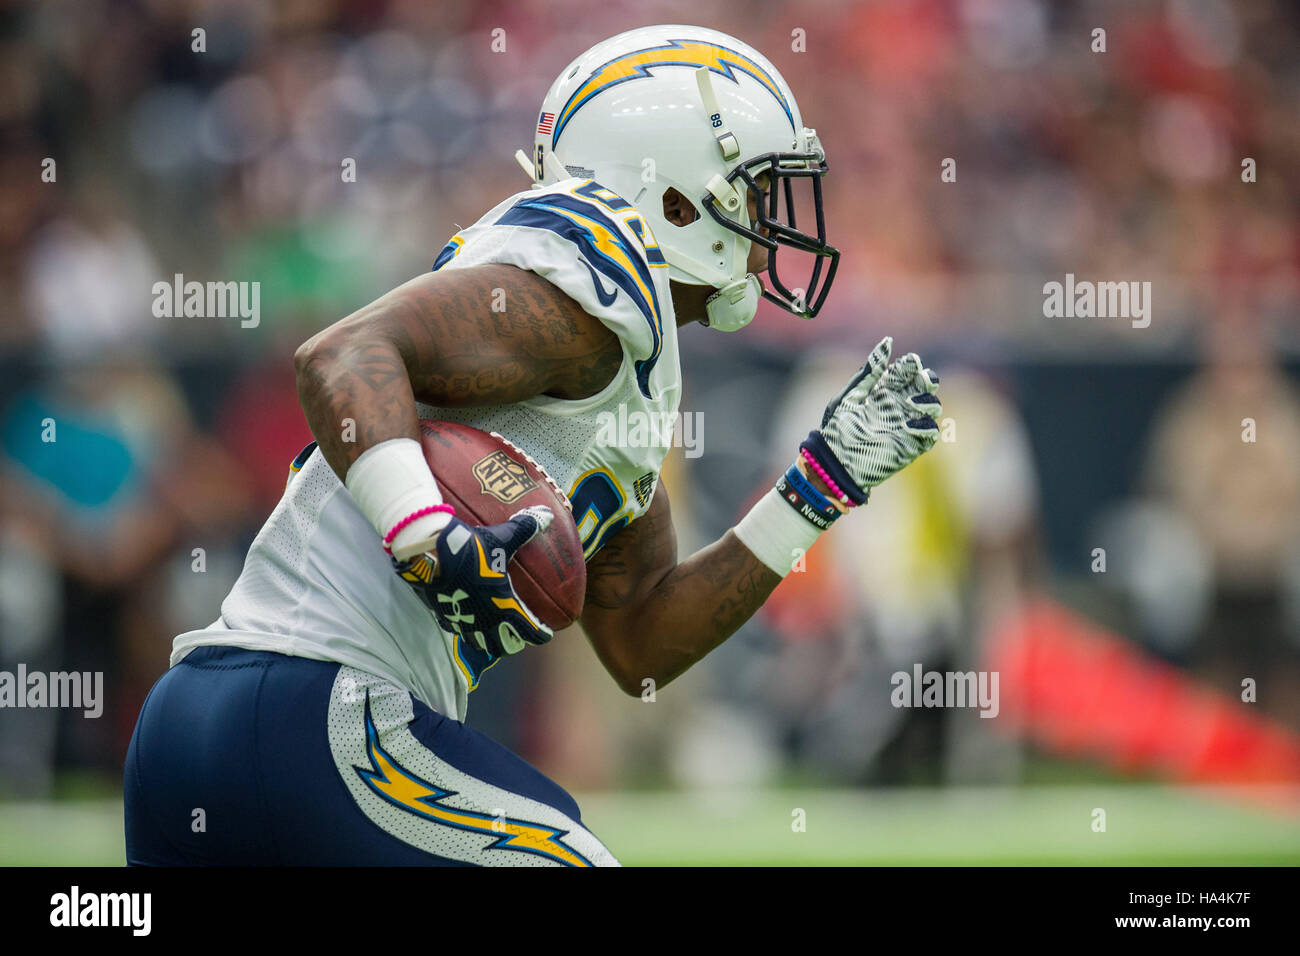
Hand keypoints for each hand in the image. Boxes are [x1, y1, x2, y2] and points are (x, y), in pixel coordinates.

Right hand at [393, 506, 554, 656]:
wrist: (429, 553)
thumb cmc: (471, 548)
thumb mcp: (501, 537)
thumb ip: (525, 528)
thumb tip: (546, 514)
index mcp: (504, 606)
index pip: (529, 631)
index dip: (540, 634)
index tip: (546, 633)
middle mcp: (484, 620)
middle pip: (503, 646)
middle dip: (513, 643)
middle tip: (519, 634)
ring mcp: (462, 621)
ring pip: (478, 643)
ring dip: (488, 641)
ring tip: (492, 632)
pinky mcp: (443, 615)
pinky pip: (455, 629)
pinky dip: (464, 628)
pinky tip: (464, 617)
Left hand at [803, 336, 941, 501]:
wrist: (835, 462)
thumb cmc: (837, 428)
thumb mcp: (851, 395)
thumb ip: (870, 372)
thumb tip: (888, 341)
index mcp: (883, 390)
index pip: (906, 371)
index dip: (911, 366)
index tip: (909, 364)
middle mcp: (898, 405)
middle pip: (925, 386)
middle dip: (927, 380)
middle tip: (920, 380)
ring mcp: (907, 424)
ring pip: (933, 407)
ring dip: (928, 402)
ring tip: (910, 404)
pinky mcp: (912, 445)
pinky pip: (931, 432)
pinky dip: (926, 426)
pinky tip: (909, 426)